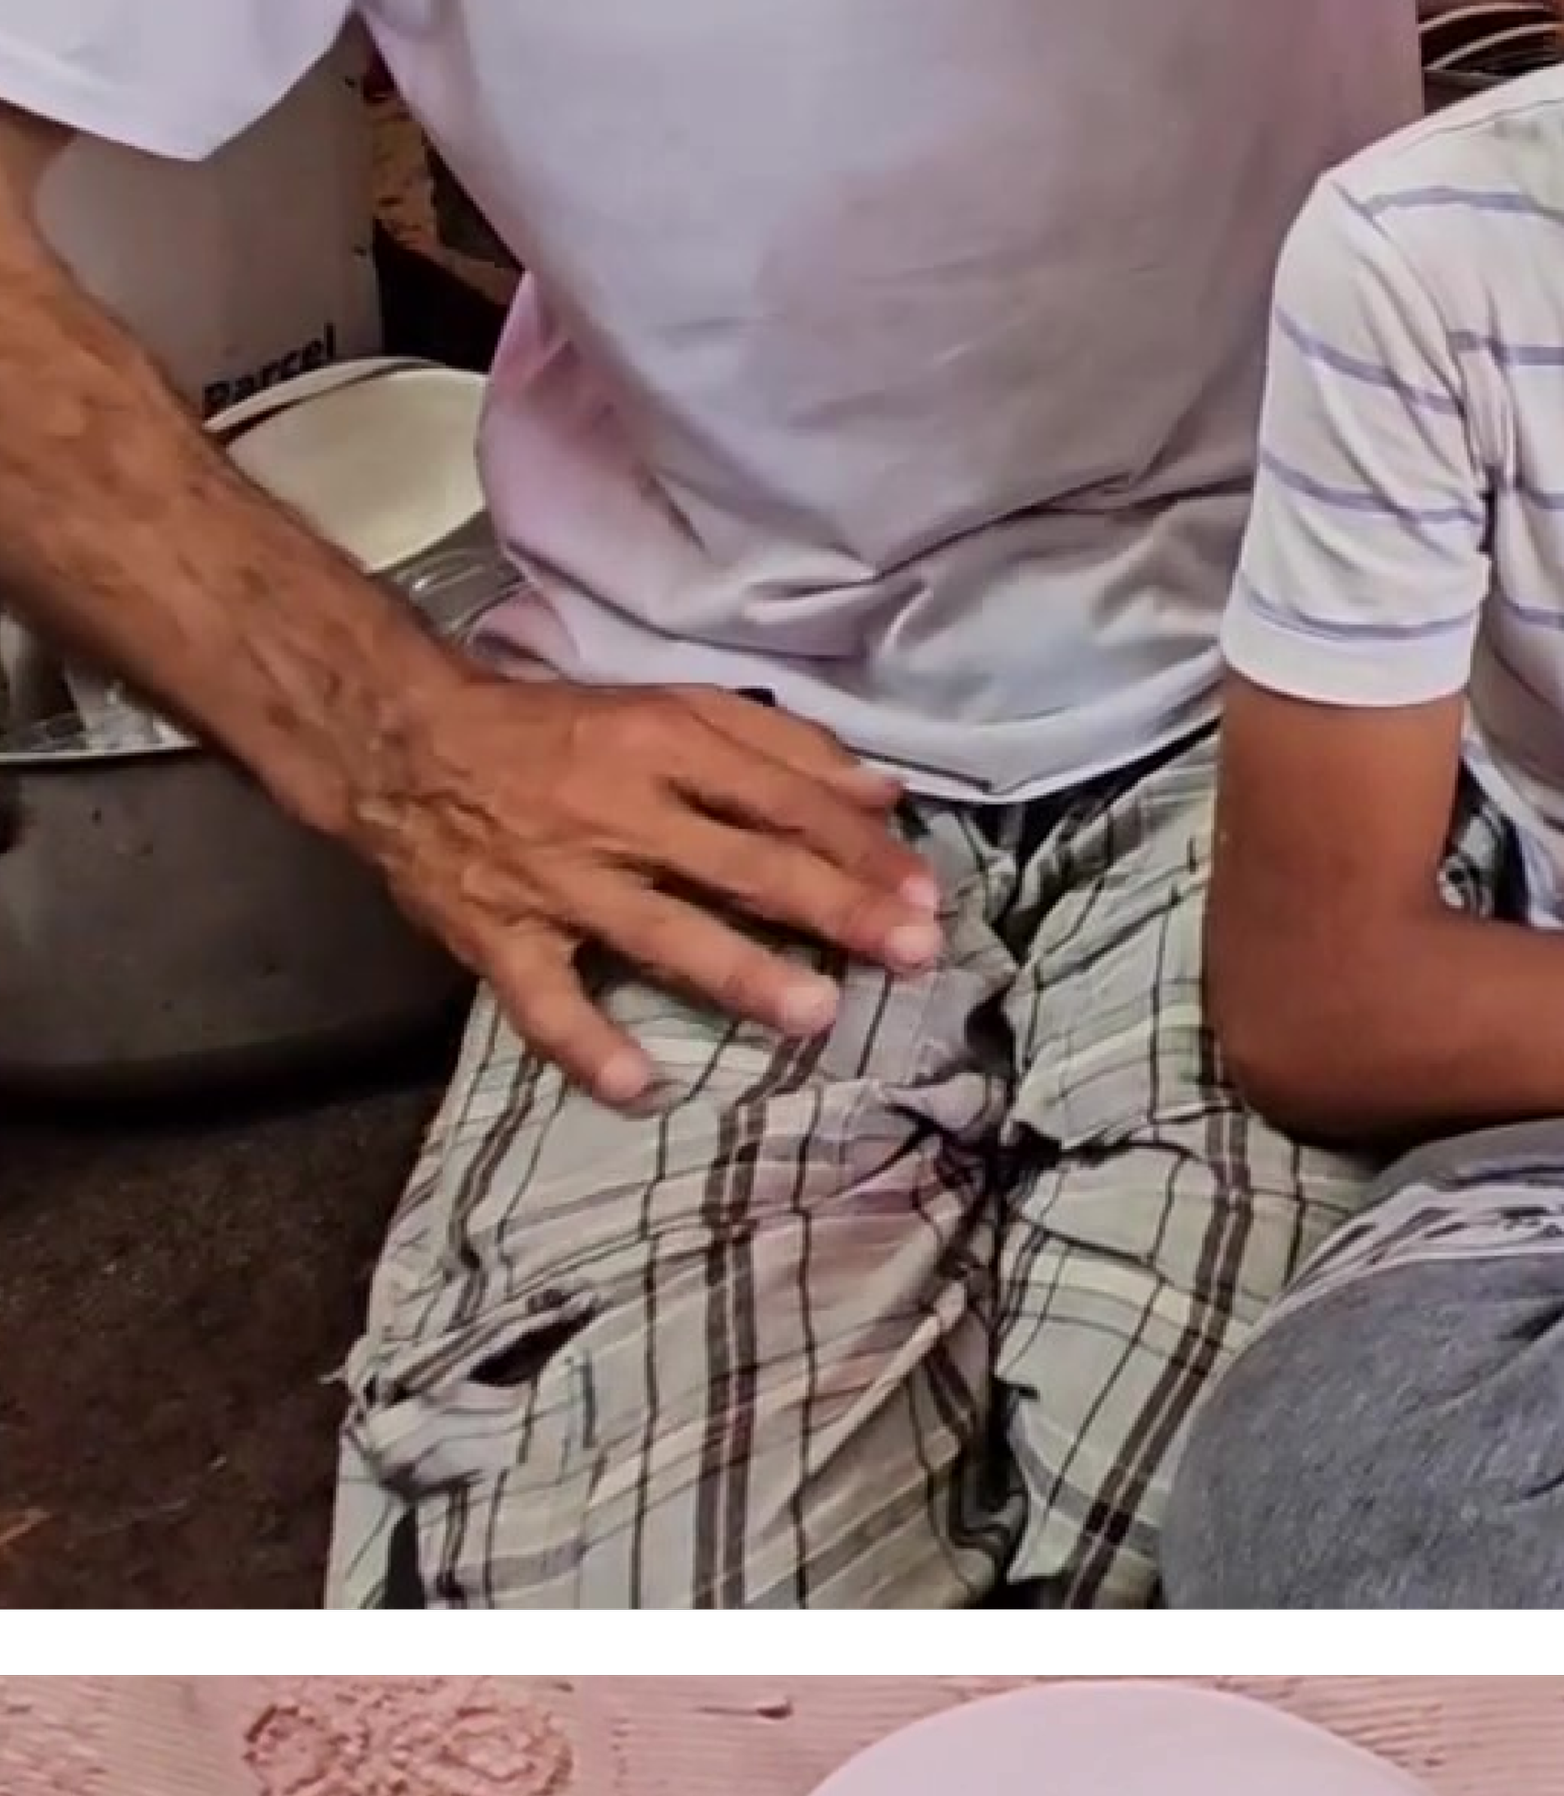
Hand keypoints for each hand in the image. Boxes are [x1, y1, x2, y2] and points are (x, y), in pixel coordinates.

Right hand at [356, 656, 942, 1108]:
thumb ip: (782, 747)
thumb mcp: (672, 709)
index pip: (782, 800)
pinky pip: (542, 999)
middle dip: (833, 909)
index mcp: (664, 746)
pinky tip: (638, 1086)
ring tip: (815, 1013)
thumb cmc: (559, 730)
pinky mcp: (494, 935)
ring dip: (739, 973)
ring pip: (659, 931)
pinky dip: (584, 1044)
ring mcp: (555, 881)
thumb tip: (883, 796)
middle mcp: (617, 813)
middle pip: (742, 865)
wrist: (403, 743)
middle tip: (912, 952)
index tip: (927, 894)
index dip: (859, 848)